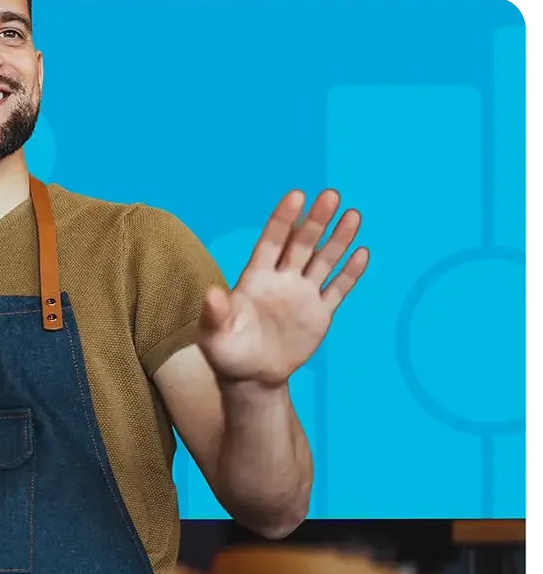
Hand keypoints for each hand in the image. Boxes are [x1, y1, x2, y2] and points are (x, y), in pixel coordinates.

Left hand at [198, 189, 368, 388]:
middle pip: (302, 244)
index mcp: (255, 278)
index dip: (283, 219)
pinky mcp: (319, 313)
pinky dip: (350, 273)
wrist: (252, 378)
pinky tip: (362, 253)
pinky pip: (338, 289)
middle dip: (316, 221)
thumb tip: (211, 294)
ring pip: (323, 261)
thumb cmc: (227, 353)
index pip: (272, 242)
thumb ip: (215, 313)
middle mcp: (281, 280)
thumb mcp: (215, 335)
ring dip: (338, 240)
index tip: (297, 195)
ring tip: (353, 215)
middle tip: (331, 195)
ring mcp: (302, 294)